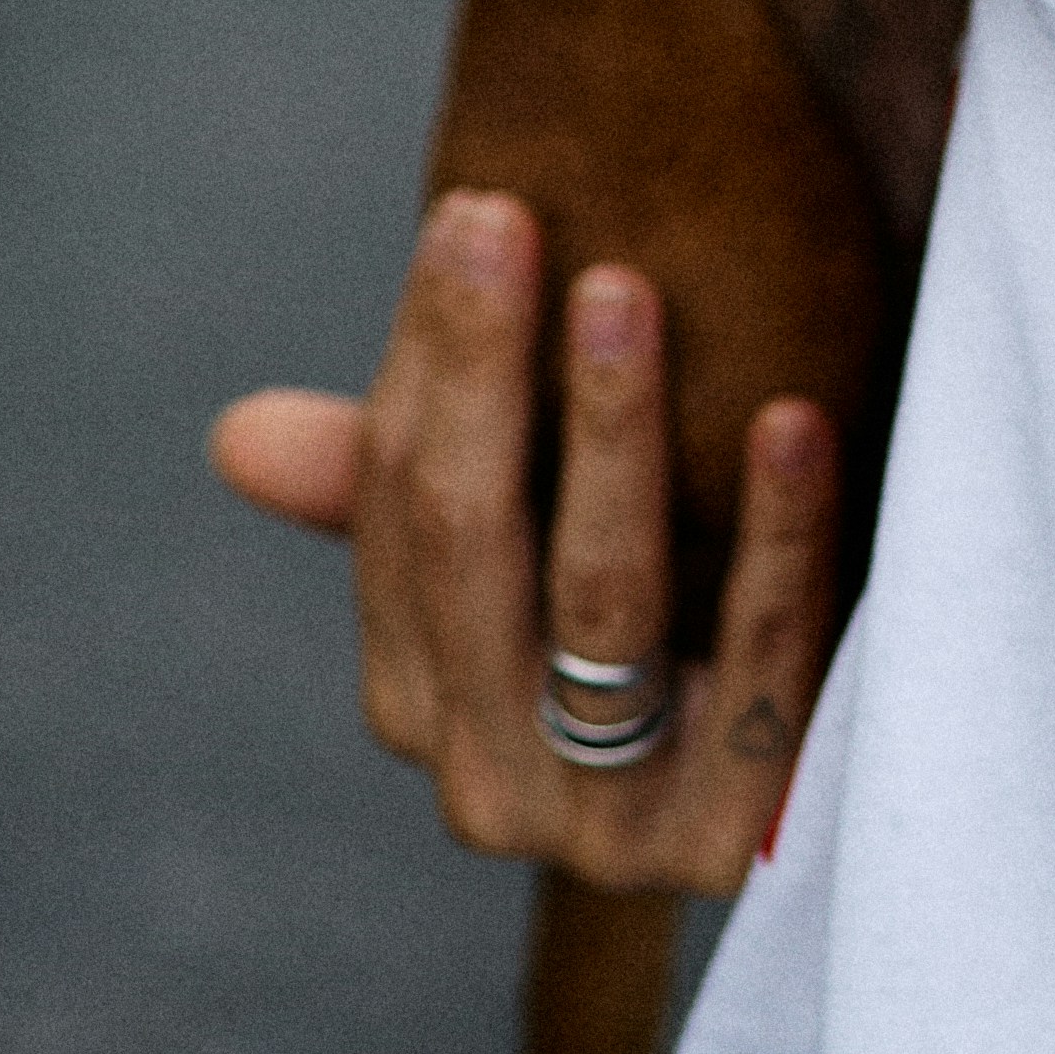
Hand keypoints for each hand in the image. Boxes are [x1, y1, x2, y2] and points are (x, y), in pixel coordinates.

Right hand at [212, 189, 840, 891]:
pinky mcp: (741, 840)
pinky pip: (759, 664)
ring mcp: (612, 829)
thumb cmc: (646, 617)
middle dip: (485, 373)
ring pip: (600, 603)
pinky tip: (792, 418)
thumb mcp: (524, 554)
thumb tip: (234, 436)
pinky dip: (777, 536)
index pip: (395, 510)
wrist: (820, 778)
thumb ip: (394, 490)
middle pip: (471, 547)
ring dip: (612, 435)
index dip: (430, 358)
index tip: (474, 213)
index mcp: (413, 704)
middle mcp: (489, 784)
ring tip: (626, 289)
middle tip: (512, 221)